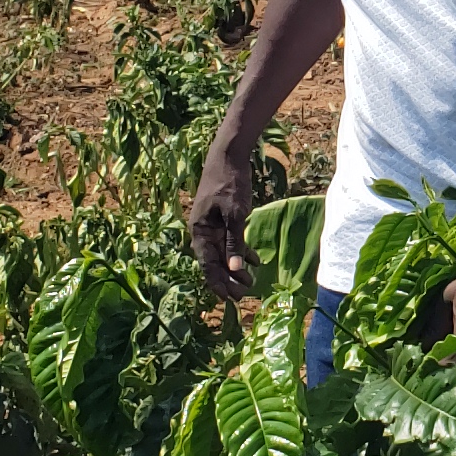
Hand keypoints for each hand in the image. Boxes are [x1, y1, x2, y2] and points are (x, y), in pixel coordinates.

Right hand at [186, 148, 257, 297]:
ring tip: (250, 282)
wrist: (228, 156)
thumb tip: (234, 269)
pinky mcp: (222, 219)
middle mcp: (203, 231)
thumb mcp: (235, 213)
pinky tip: (255, 262)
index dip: (217, 283)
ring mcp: (212, 225)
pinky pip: (230, 241)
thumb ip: (234, 242)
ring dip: (236, 268)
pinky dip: (241, 251)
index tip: (228, 299)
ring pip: (223, 253)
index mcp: (200, 231)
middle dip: (228, 279)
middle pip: (214, 262)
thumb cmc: (230, 183)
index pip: (207, 265)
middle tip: (243, 294)